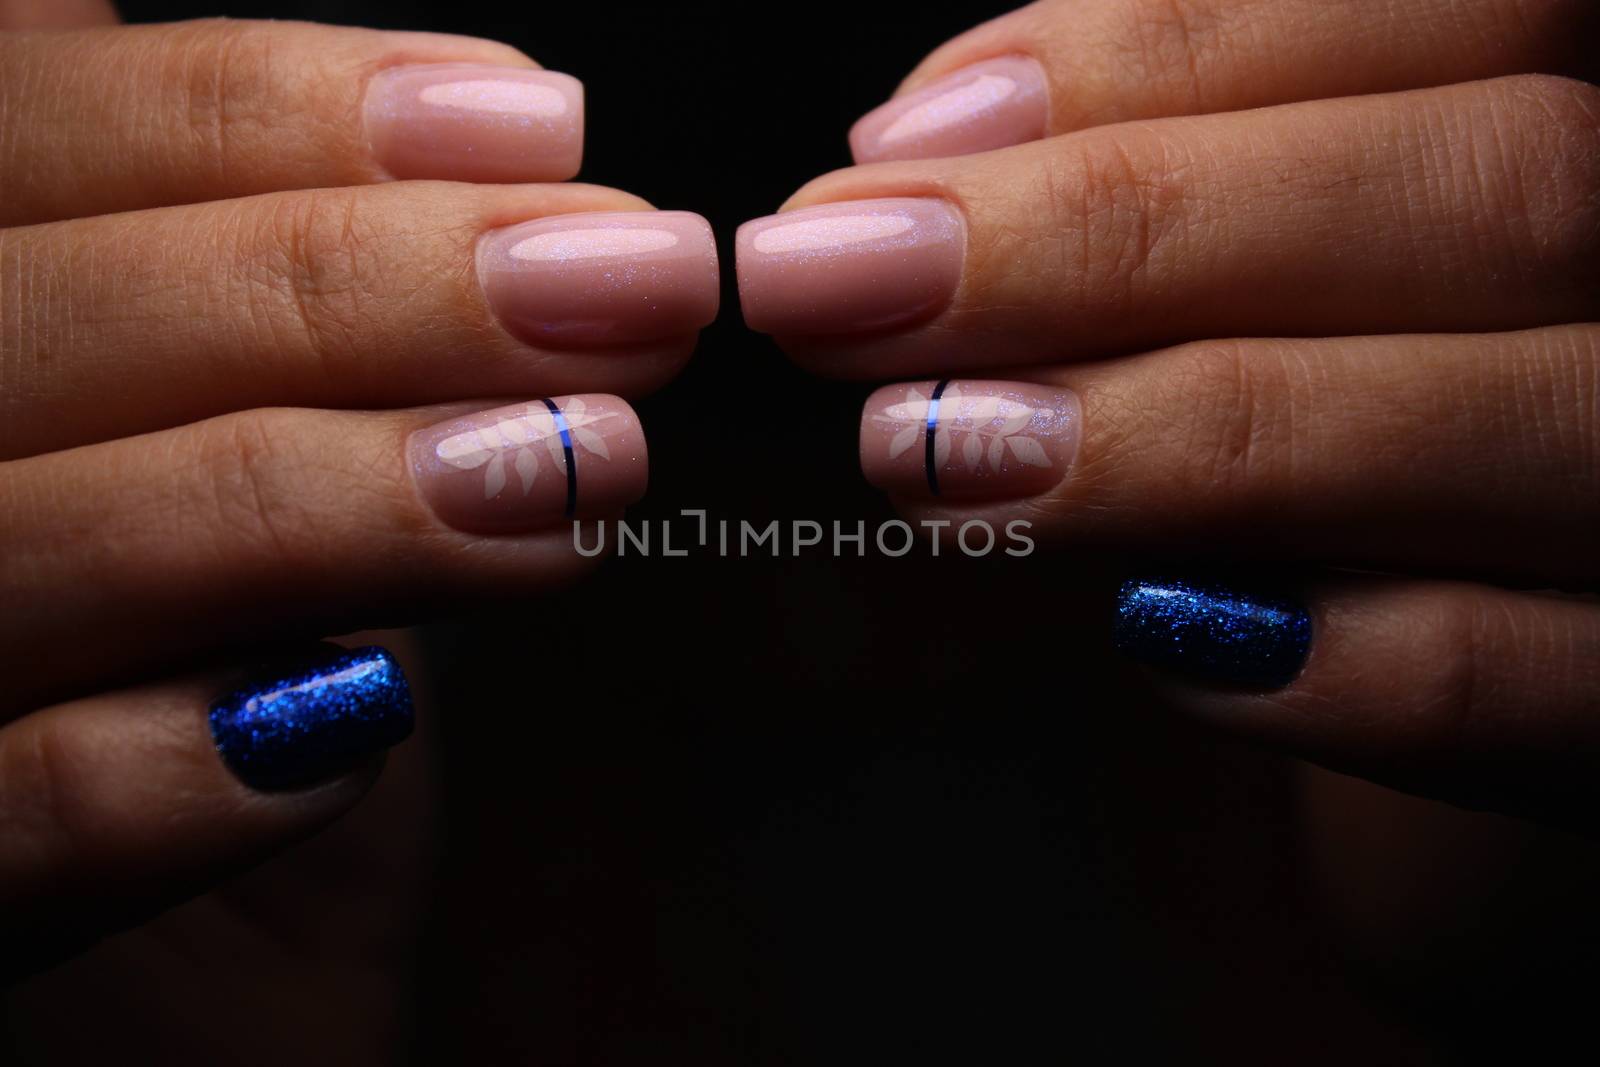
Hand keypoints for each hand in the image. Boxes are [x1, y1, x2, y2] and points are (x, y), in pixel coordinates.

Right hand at [0, 7, 715, 984]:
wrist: (156, 1016)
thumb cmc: (197, 702)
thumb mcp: (234, 464)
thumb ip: (270, 326)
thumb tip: (476, 157)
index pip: (26, 132)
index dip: (280, 108)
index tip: (537, 129)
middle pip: (24, 312)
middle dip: (360, 281)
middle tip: (626, 284)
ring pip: (8, 541)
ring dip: (323, 497)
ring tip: (571, 470)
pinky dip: (174, 765)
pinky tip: (370, 718)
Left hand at [735, 0, 1599, 827]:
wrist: (1499, 711)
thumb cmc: (1356, 457)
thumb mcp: (1274, 299)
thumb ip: (1164, 213)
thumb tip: (918, 173)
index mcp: (1596, 130)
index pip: (1460, 8)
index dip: (1168, 57)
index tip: (897, 149)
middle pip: (1496, 187)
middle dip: (1121, 234)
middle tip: (838, 287)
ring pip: (1524, 414)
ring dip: (1190, 433)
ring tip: (929, 451)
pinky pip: (1550, 681)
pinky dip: (1344, 663)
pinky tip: (1144, 639)